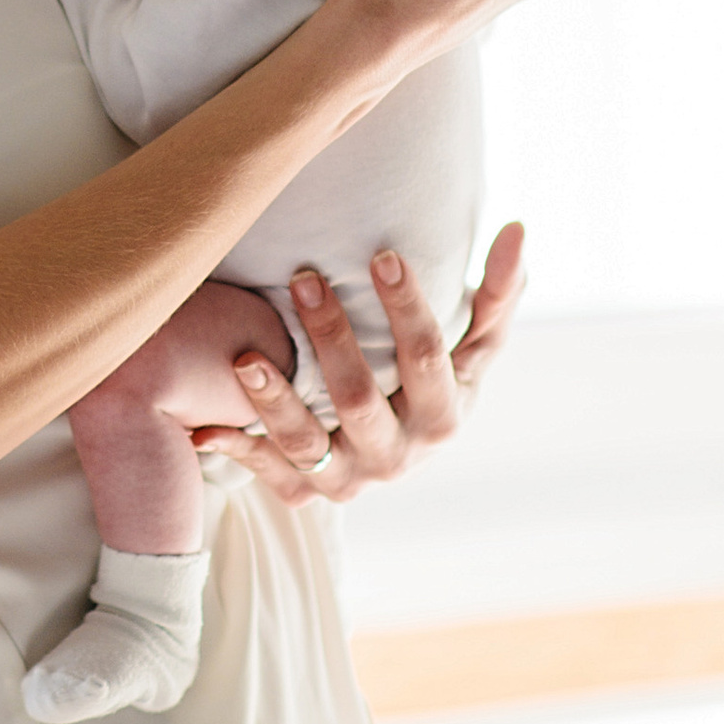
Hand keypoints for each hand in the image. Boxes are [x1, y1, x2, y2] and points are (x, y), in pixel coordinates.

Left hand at [190, 226, 528, 505]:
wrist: (397, 460)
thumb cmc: (433, 388)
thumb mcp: (471, 353)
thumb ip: (495, 296)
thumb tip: (518, 229)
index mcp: (443, 418)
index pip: (428, 360)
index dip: (407, 309)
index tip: (382, 255)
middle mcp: (396, 457)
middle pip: (359, 398)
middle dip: (330, 338)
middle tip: (302, 277)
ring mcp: (348, 480)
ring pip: (305, 443)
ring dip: (272, 400)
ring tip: (244, 355)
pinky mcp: (306, 494)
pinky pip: (267, 475)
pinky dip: (236, 450)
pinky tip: (204, 423)